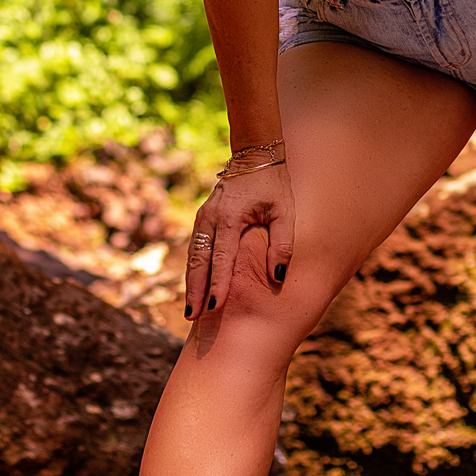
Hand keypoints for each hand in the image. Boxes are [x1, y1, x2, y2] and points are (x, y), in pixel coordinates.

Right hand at [184, 162, 294, 319]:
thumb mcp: (285, 211)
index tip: (214, 307)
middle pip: (200, 261)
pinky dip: (192, 269)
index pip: (222, 258)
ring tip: (190, 311)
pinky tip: (193, 288)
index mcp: (231, 217)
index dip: (218, 284)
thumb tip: (278, 276)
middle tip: (193, 318)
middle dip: (195, 290)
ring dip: (190, 283)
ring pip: (193, 256)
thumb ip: (282, 244)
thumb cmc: (273, 185)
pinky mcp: (202, 218)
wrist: (254, 157)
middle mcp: (211, 218)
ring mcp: (203, 217)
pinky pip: (194, 248)